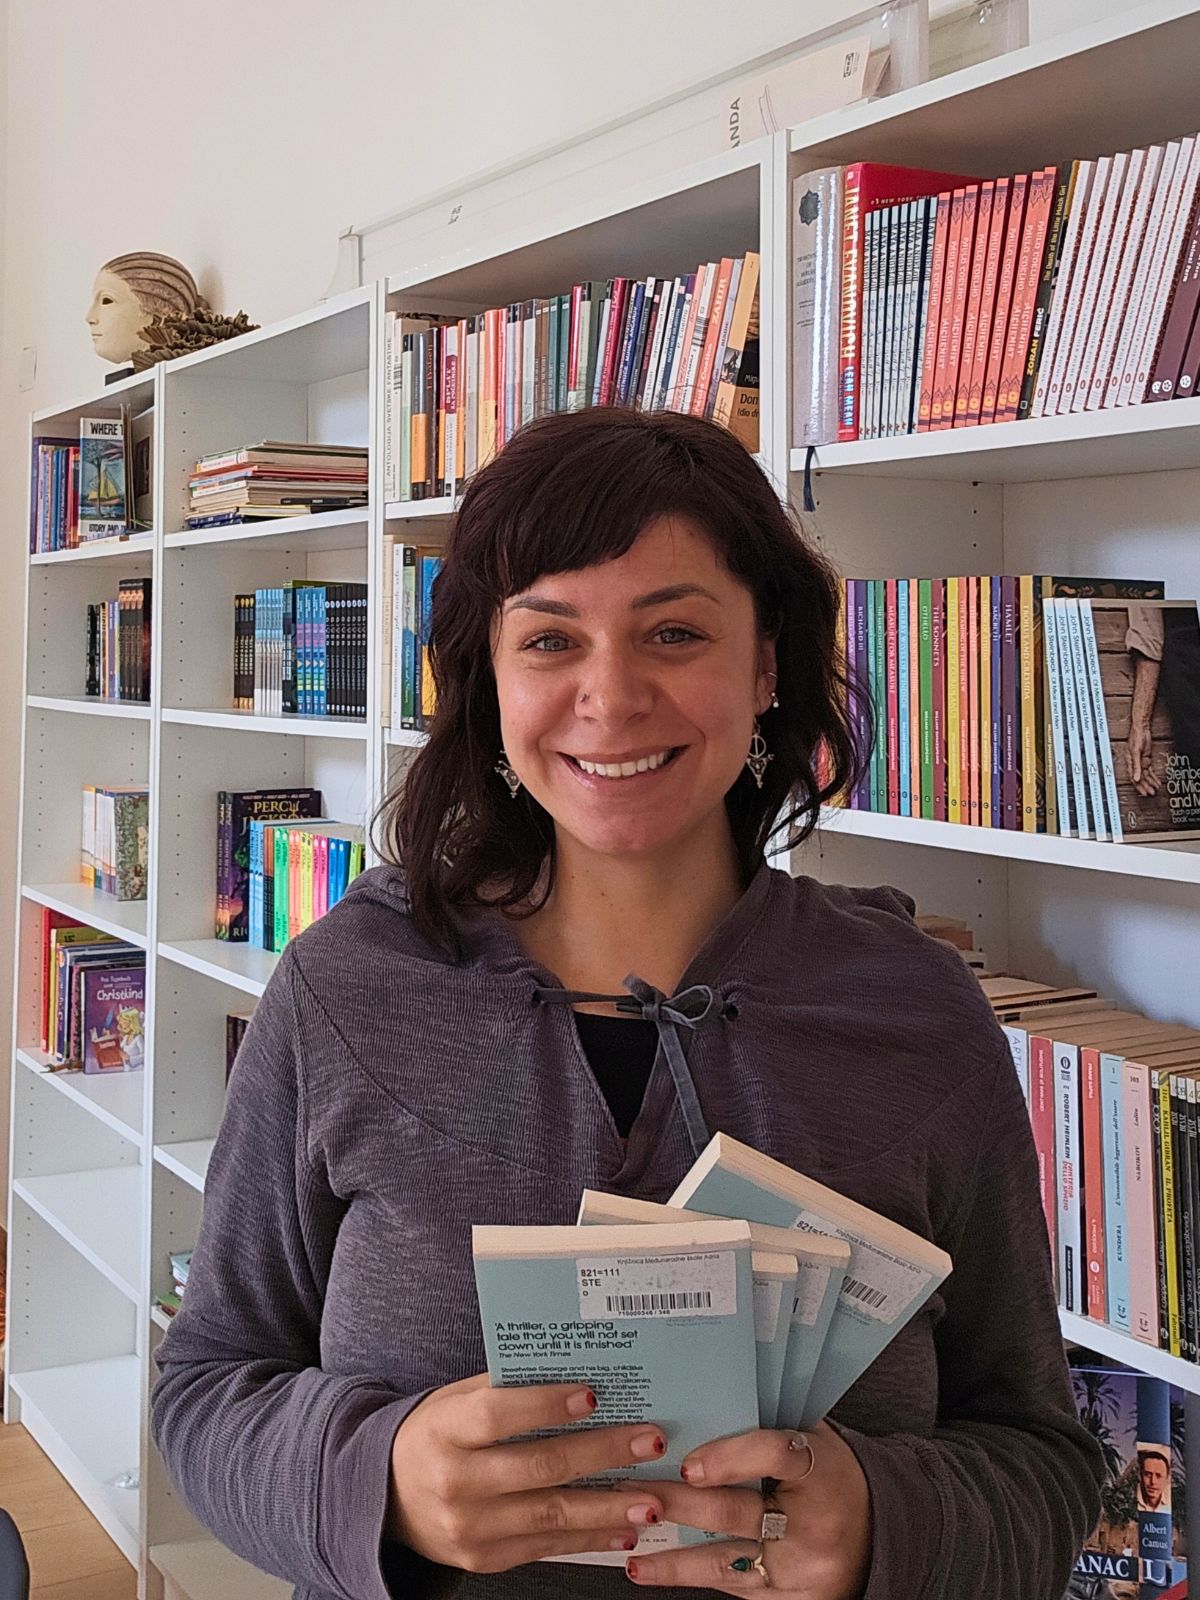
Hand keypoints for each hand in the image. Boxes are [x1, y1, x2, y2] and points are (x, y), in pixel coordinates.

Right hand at [387, 1373, 671, 1572]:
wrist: (386, 1497)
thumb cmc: (435, 1434)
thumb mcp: (456, 1399)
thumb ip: (506, 1386)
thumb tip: (577, 1369)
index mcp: (444, 1430)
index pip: (497, 1416)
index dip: (545, 1405)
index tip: (594, 1394)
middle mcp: (454, 1482)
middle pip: (537, 1467)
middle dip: (601, 1453)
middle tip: (648, 1440)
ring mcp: (469, 1529)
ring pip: (549, 1516)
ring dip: (607, 1507)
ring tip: (651, 1498)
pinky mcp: (484, 1560)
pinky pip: (545, 1548)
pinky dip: (588, 1538)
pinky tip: (622, 1527)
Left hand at [624, 1422, 871, 1596]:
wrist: (881, 1536)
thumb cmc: (832, 1475)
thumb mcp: (815, 1440)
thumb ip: (770, 1422)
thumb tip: (703, 1395)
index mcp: (822, 1471)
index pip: (776, 1454)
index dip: (731, 1457)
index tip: (689, 1464)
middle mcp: (813, 1524)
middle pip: (736, 1513)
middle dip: (678, 1504)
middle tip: (632, 1492)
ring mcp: (801, 1569)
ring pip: (724, 1561)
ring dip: (670, 1554)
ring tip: (629, 1539)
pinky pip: (731, 1589)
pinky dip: (686, 1577)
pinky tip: (649, 1569)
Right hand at [1126, 720, 1158, 797]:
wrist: (1141, 729)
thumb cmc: (1136, 737)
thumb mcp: (1136, 752)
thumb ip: (1136, 766)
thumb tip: (1136, 778)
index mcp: (1129, 762)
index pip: (1134, 778)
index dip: (1139, 786)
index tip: (1144, 793)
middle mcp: (1134, 764)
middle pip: (1140, 778)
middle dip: (1146, 786)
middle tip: (1151, 793)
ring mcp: (1140, 762)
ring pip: (1145, 775)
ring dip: (1150, 782)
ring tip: (1155, 789)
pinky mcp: (1145, 759)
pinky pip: (1149, 771)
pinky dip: (1152, 776)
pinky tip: (1156, 781)